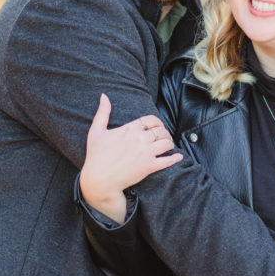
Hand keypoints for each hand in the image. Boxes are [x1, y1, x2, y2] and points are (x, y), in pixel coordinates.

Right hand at [79, 94, 181, 222]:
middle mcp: (139, 139)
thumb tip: (104, 96)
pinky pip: (168, 160)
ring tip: (169, 145)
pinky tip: (178, 157)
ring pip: (167, 143)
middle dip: (164, 133)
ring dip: (170, 143)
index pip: (151, 120)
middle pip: (161, 131)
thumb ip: (102, 112)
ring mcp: (146, 153)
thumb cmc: (95, 155)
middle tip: (164, 137)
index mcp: (129, 129)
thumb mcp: (96, 131)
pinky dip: (175, 158)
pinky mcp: (149, 167)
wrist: (99, 179)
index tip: (157, 127)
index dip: (157, 122)